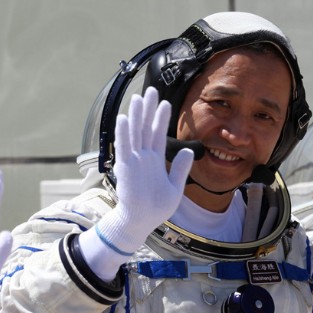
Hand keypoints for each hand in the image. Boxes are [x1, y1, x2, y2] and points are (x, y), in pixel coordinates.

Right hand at [95, 86, 193, 255]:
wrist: (141, 222)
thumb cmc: (156, 208)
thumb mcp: (175, 187)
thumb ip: (181, 168)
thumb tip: (188, 150)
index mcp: (155, 160)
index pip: (158, 134)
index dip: (161, 118)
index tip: (164, 102)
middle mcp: (144, 157)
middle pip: (145, 128)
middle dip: (148, 109)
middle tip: (151, 90)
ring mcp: (134, 161)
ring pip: (135, 133)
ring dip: (136, 116)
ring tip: (138, 98)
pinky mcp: (125, 169)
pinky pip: (124, 148)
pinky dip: (123, 134)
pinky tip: (124, 119)